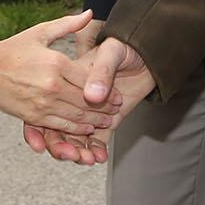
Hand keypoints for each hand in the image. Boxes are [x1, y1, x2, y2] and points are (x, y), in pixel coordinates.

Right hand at [20, 18, 106, 158]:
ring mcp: (42, 103)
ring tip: (107, 120)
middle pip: (86, 100)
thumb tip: (90, 12)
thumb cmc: (13, 49)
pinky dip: (76, 129)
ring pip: (76, 116)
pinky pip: (61, 125)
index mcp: (56, 63)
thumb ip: (68, 25)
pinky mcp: (33, 116)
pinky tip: (86, 128)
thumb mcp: (41, 33)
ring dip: (95, 120)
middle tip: (117, 108)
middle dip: (105, 106)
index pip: (89, 80)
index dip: (107, 88)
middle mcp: (51, 85)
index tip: (117, 91)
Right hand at [31, 34, 153, 163]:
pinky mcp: (105, 119)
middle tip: (72, 154)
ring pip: (74, 134)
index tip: (63, 135)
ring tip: (86, 159)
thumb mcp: (112, 52)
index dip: (57, 117)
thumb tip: (92, 96)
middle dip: (64, 143)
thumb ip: (102, 71)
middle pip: (60, 122)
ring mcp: (88, 109)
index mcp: (67, 75)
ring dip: (77, 150)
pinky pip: (94, 138)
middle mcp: (74, 95)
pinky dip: (95, 149)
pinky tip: (99, 157)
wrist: (147, 51)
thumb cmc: (125, 46)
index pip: (57, 100)